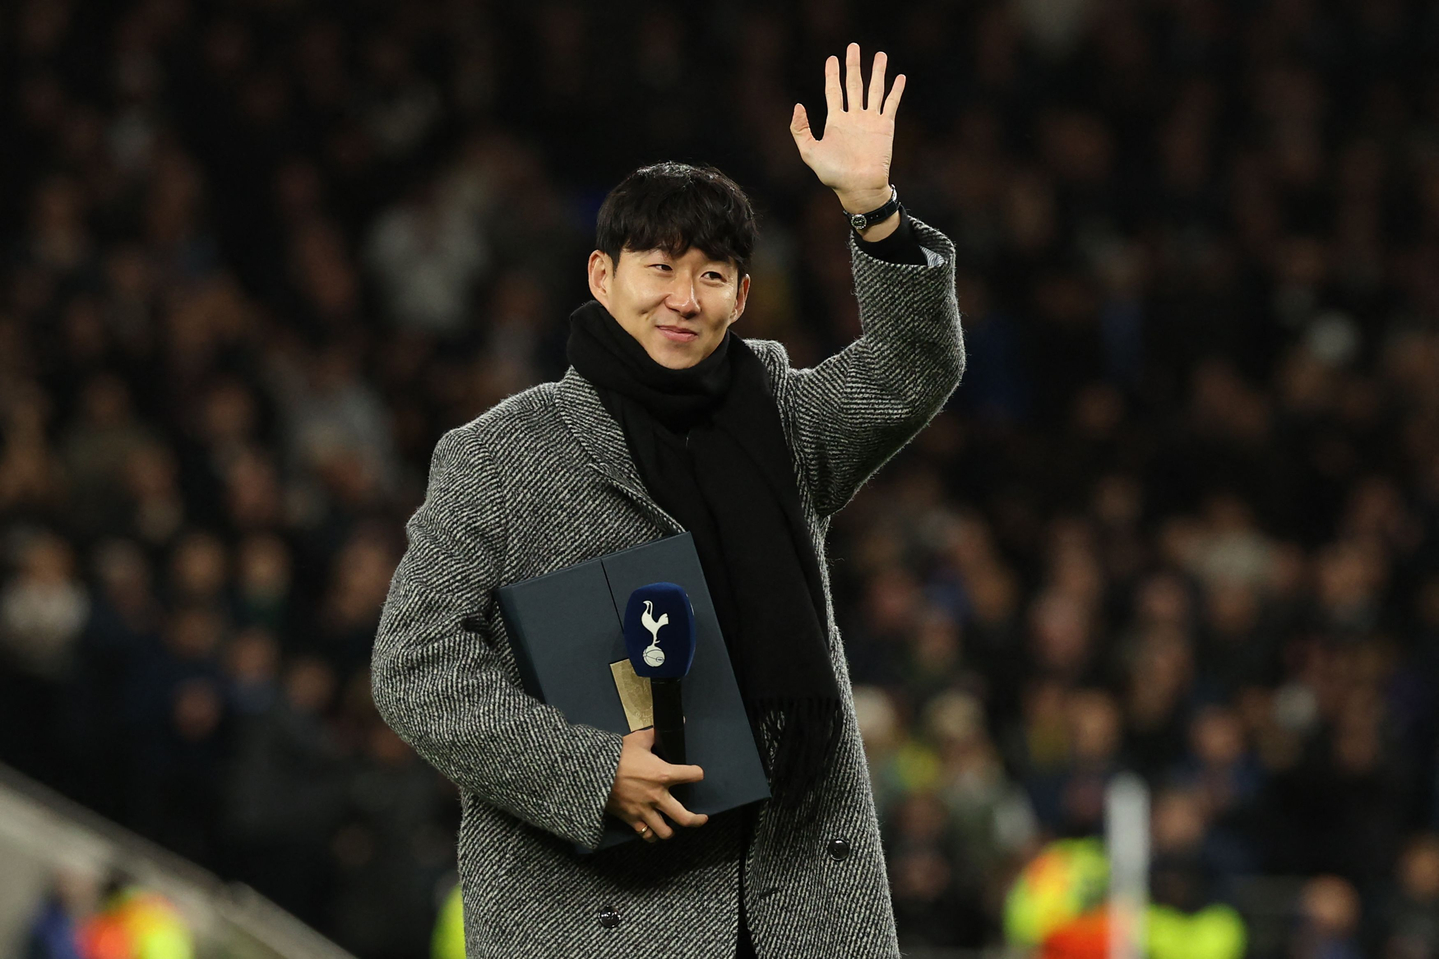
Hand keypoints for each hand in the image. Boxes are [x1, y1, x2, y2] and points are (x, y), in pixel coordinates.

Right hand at [605, 727, 707, 842]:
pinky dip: (650, 834)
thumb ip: (656, 734)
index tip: (696, 774)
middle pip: (685, 818)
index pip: (693, 775)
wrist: (592, 771)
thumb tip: (675, 722)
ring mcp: (644, 810)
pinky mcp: (631, 819)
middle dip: (697, 820)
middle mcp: (657, 796)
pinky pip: (645, 834)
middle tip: (702, 818)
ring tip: (674, 826)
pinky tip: (653, 830)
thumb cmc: (616, 754)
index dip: (697, 773)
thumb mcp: (638, 740)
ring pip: (665, 832)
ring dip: (671, 830)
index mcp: (663, 774)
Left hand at [790, 42, 905, 219]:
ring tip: (879, 55)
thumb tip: (798, 105)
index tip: (832, 58)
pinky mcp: (885, 127)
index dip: (832, 74)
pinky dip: (896, 90)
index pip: (833, 91)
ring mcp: (870, 121)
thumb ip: (800, 129)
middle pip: (854, 84)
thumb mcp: (809, 152)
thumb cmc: (833, 174)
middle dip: (853, 65)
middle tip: (853, 47)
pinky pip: (891, 104)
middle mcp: (853, 117)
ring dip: (877, 72)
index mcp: (835, 121)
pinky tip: (899, 77)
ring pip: (874, 90)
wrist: (858, 187)